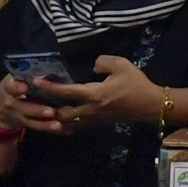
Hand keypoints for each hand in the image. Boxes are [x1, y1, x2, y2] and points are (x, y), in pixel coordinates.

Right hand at [0, 74, 66, 137]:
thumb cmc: (13, 87)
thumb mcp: (14, 79)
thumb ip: (27, 75)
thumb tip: (47, 70)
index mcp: (8, 87)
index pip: (10, 86)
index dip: (17, 87)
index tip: (26, 87)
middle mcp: (11, 103)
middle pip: (23, 107)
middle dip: (37, 110)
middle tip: (51, 111)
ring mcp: (18, 116)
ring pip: (31, 122)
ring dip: (45, 124)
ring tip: (58, 125)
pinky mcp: (26, 125)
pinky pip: (38, 128)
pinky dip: (50, 129)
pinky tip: (63, 129)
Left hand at [43, 56, 162, 129]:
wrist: (151, 105)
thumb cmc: (136, 84)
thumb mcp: (121, 64)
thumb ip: (102, 62)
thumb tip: (93, 67)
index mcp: (94, 95)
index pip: (66, 92)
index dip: (50, 87)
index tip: (36, 81)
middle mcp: (91, 110)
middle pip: (63, 114)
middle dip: (49, 109)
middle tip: (37, 100)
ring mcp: (95, 119)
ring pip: (70, 122)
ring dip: (58, 117)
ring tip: (47, 109)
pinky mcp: (100, 122)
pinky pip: (79, 124)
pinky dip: (69, 122)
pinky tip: (65, 116)